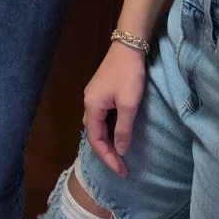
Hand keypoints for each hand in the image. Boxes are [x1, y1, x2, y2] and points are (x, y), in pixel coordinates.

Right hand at [83, 42, 147, 177]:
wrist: (128, 46)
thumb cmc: (128, 75)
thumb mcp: (129, 104)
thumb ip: (123, 129)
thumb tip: (120, 150)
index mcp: (92, 107)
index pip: (96, 140)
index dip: (108, 158)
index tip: (122, 172)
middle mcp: (88, 102)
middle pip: (94, 135)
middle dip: (107, 154)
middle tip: (122, 168)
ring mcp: (94, 96)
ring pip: (97, 127)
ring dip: (108, 143)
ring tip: (121, 156)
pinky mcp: (101, 92)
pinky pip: (101, 118)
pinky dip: (109, 131)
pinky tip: (118, 135)